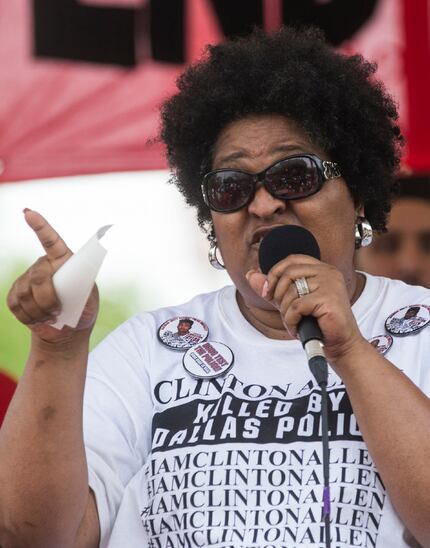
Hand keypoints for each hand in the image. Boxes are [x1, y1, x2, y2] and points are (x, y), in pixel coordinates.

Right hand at [7, 210, 98, 342]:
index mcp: (64, 261)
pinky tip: (38, 320)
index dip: (40, 226)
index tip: (29, 213)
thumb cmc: (82, 310)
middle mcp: (44, 265)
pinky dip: (28, 317)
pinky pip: (15, 304)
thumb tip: (74, 283)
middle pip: (38, 276)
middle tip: (58, 312)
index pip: (51, 240)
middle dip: (47, 298)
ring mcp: (27, 279)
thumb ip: (82, 289)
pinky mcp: (16, 294)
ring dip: (39, 311)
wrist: (67, 330)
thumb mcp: (90, 299)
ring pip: (25, 293)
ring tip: (52, 318)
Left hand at [247, 255, 365, 363]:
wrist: (340, 344)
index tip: (268, 293)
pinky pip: (297, 306)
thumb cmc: (318, 323)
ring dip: (286, 312)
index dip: (275, 274)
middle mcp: (328, 272)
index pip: (291, 260)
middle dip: (278, 295)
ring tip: (293, 322)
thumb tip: (250, 274)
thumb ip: (273, 287)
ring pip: (291, 291)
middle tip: (283, 312)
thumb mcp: (291, 302)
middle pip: (288, 273)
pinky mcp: (328, 299)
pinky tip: (298, 328)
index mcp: (321, 269)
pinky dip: (292, 320)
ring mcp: (330, 284)